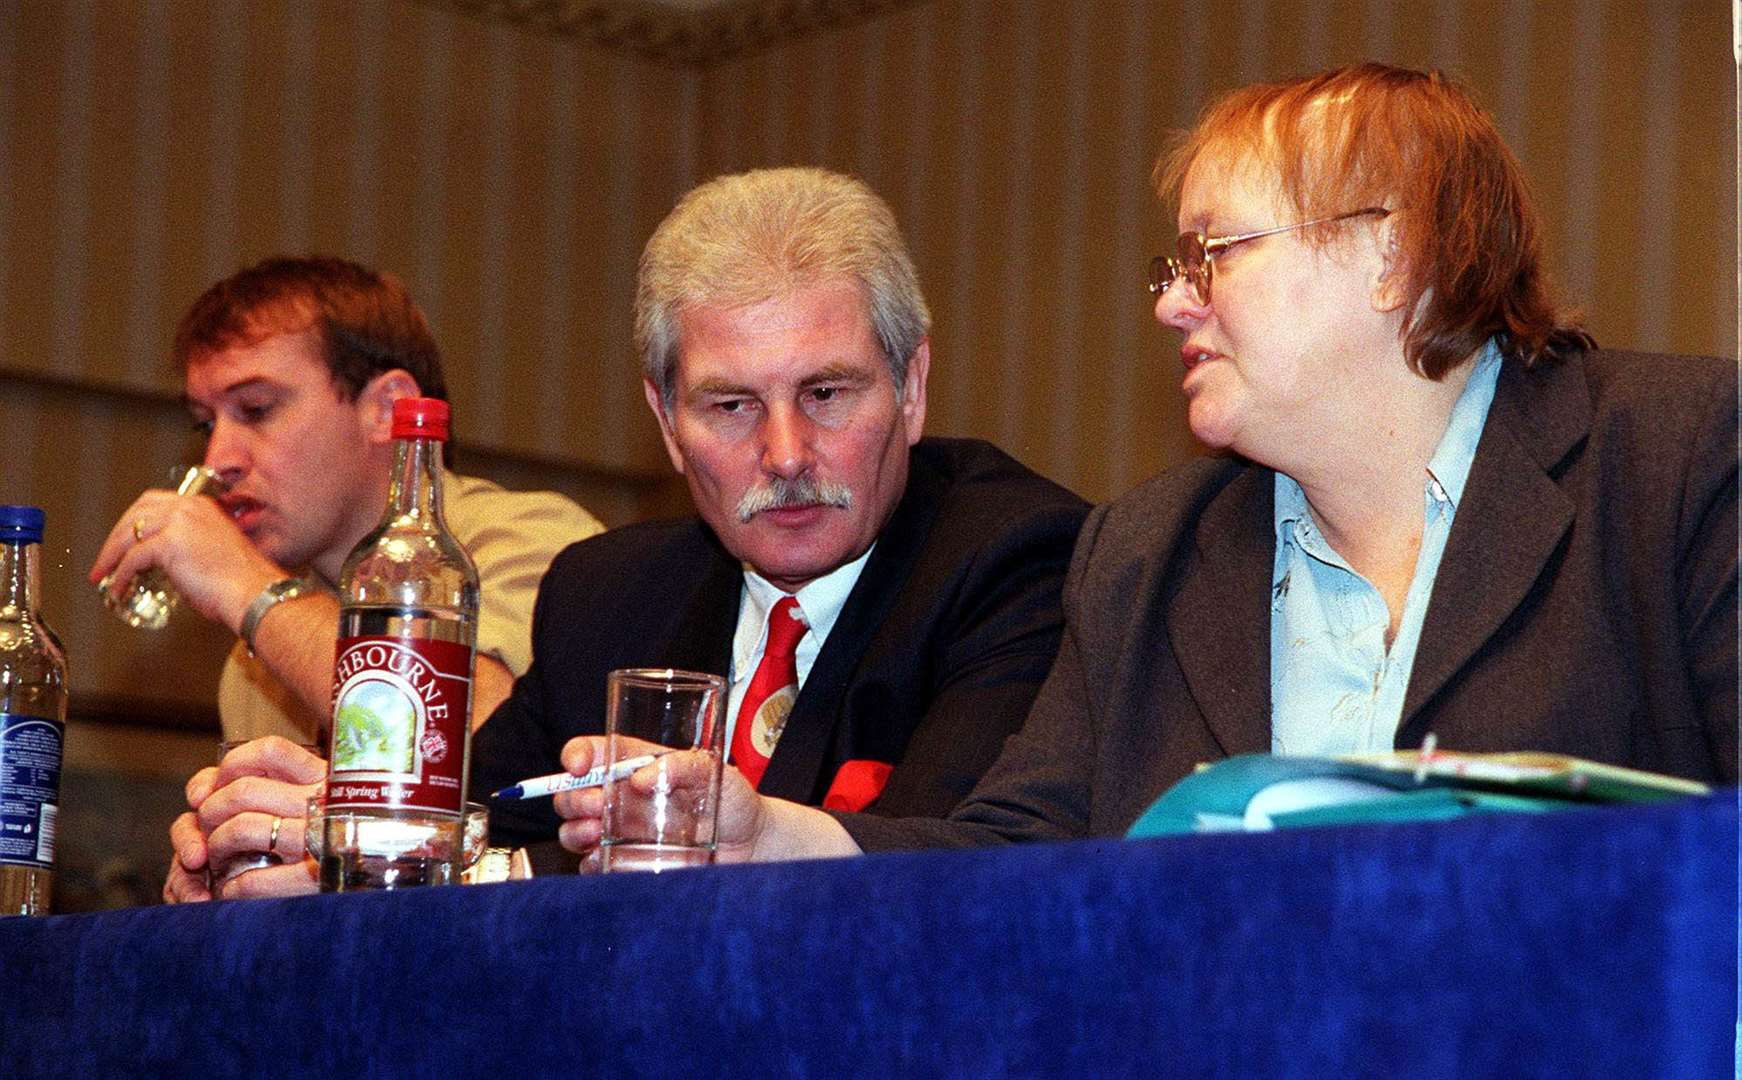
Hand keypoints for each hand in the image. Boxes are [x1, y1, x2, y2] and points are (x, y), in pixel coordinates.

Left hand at [90, 489, 283, 633]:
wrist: (254, 592)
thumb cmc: (243, 582)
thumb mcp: (215, 551)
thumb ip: (190, 547)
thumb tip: (165, 564)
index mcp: (202, 507)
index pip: (155, 503)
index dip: (134, 521)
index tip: (125, 540)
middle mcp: (188, 508)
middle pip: (136, 513)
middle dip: (116, 536)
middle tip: (107, 557)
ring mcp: (178, 523)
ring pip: (128, 534)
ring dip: (110, 555)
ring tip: (103, 574)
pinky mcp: (168, 544)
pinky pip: (132, 558)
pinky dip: (120, 575)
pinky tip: (118, 587)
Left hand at [162, 736, 325, 902]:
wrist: (376, 878)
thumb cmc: (326, 837)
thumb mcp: (303, 799)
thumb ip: (248, 783)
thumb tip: (197, 795)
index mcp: (324, 778)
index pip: (270, 751)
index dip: (233, 765)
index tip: (220, 786)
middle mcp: (325, 802)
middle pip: (244, 790)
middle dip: (211, 812)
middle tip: (210, 831)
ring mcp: (321, 839)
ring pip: (243, 827)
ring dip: (217, 846)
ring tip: (218, 860)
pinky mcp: (316, 878)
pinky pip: (255, 878)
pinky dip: (234, 886)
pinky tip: (234, 889)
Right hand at [551, 736, 767, 862]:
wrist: (752, 846)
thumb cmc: (735, 800)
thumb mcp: (714, 770)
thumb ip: (682, 765)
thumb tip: (641, 778)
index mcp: (638, 765)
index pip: (594, 752)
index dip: (577, 755)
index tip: (577, 766)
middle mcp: (624, 797)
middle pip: (573, 793)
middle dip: (571, 798)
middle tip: (595, 806)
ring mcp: (623, 831)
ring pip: (574, 830)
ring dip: (574, 831)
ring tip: (596, 833)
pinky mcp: (628, 862)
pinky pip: (594, 866)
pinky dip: (591, 864)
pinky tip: (606, 859)